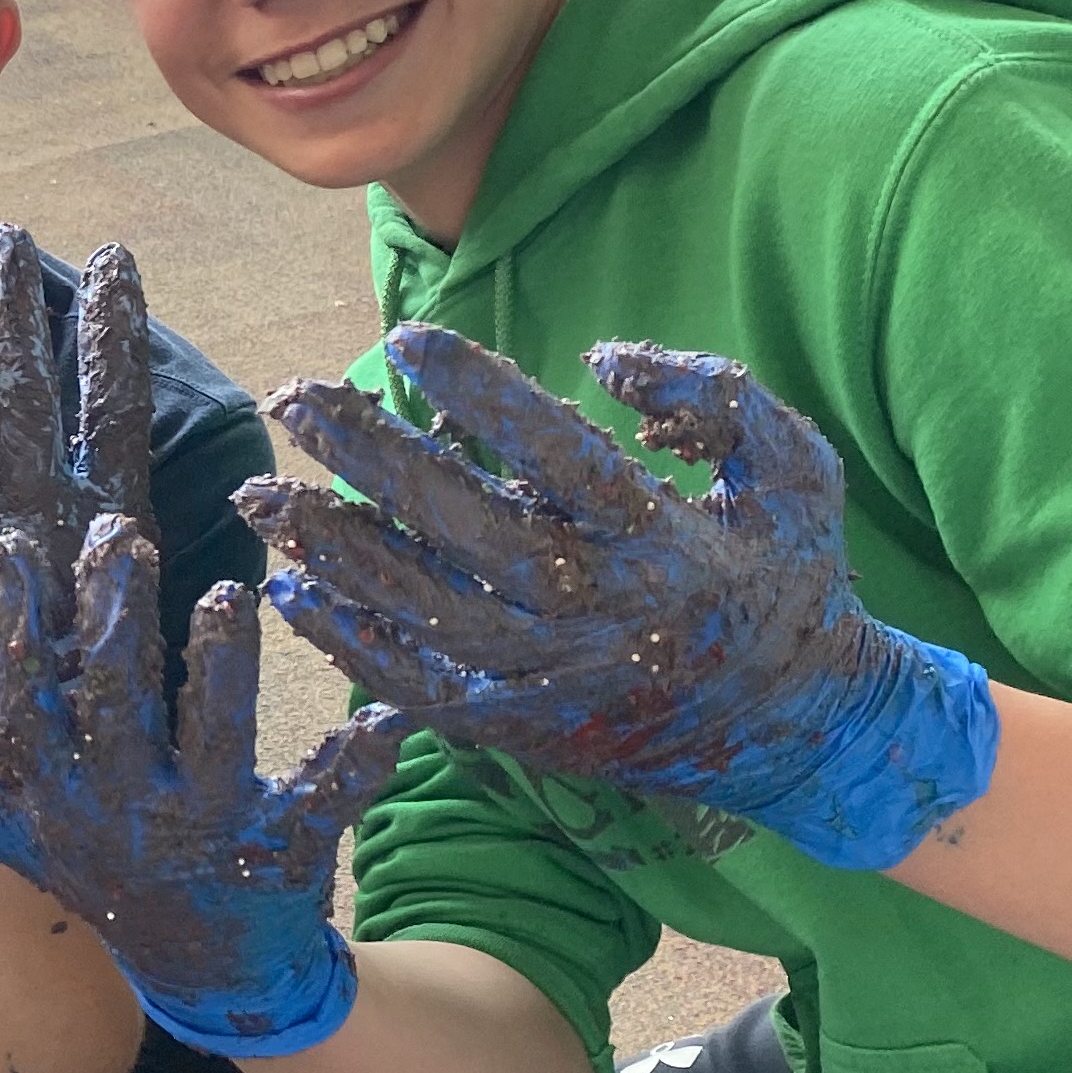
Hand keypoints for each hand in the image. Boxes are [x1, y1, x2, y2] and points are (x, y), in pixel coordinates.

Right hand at [0, 519, 409, 1057]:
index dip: (15, 634)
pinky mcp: (283, 849)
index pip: (27, 707)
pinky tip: (383, 719)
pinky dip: (354, 764)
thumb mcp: (16, 833)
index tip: (9, 554)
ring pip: (214, 743)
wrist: (214, 980)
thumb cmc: (107, 876)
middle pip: (117, 709)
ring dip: (220, 673)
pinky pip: (322, 800)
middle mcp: (126, 812)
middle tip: (120, 533)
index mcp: (62, 795)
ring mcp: (206, 833)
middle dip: (116, 624)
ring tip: (228, 597)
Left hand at [244, 325, 998, 871]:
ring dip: (336, 551)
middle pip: (466, 529)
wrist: (807, 735)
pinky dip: (350, 644)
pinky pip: (420, 687)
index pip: (556, 454)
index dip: (478, 391)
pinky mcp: (524, 732)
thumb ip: (717, 396)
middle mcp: (603, 617)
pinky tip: (290, 593)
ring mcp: (555, 682)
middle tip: (293, 399)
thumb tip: (605, 359)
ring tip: (264, 495)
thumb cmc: (794, 577)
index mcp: (667, 543)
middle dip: (370, 459)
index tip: (403, 337)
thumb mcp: (796, 470)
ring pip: (424, 613)